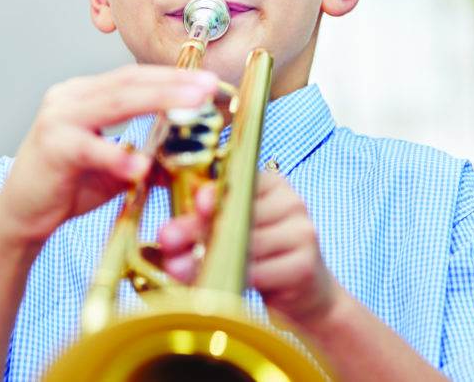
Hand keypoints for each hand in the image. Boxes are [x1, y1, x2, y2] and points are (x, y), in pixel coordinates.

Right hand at [0, 65, 217, 248]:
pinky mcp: (51, 147)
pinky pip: (90, 148)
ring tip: (191, 106)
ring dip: (158, 102)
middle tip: (208, 86)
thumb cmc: (67, 187)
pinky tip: (141, 166)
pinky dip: (117, 156)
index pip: (134, 77)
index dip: (172, 77)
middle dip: (173, 83)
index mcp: (84, 95)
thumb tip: (191, 156)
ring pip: (115, 103)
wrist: (20, 217)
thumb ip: (147, 156)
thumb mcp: (115, 169)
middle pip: (129, 82)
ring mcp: (57, 118)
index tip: (208, 82)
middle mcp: (69, 97)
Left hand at [158, 170, 341, 329]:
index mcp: (272, 183)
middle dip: (199, 228)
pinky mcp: (305, 264)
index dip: (216, 191)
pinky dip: (233, 278)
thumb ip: (205, 221)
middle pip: (239, 212)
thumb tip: (168, 231)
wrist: (304, 292)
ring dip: (208, 258)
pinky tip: (214, 283)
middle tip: (169, 241)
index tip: (196, 203)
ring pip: (247, 243)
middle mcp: (291, 202)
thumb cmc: (258, 254)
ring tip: (180, 269)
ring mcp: (302, 232)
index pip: (241, 180)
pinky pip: (260, 271)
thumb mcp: (233, 227)